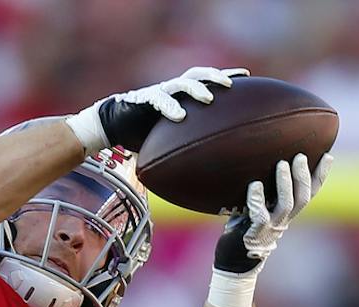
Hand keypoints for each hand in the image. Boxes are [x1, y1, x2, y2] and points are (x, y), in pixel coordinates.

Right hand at [69, 66, 246, 154]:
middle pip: (198, 74)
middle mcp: (171, 90)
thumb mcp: (166, 144)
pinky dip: (170, 107)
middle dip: (216, 77)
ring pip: (181, 82)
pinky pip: (159, 99)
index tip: (249, 80)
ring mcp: (158, 92)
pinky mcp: (142, 98)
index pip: (207, 81)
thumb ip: (184, 152)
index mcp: (180, 97)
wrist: (109, 129)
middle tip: (232, 85)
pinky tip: (180, 116)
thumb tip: (206, 179)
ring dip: (197, 89)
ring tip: (209, 98)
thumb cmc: (139, 138)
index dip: (227, 77)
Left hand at [214, 152, 330, 275]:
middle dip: (303, 176)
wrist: (234, 259)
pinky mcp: (255, 232)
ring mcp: (271, 227)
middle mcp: (284, 219)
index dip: (321, 175)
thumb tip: (267, 159)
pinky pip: (259, 214)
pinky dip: (257, 198)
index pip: (311, 192)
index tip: (328, 156)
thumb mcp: (260, 207)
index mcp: (289, 212)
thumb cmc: (245, 227)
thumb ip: (267, 190)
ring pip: (286, 204)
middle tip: (300, 156)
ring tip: (281, 164)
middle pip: (302, 197)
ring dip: (285, 183)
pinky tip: (254, 185)